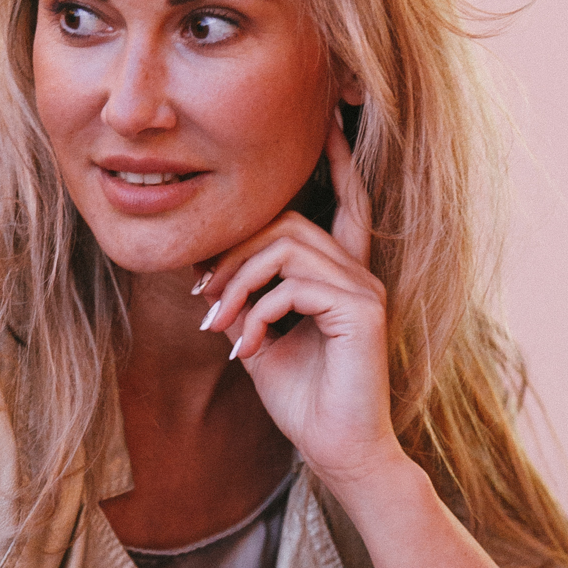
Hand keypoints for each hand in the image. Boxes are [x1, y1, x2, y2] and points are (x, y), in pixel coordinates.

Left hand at [195, 110, 399, 487]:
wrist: (339, 453)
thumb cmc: (303, 401)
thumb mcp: (261, 338)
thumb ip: (247, 296)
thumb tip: (207, 263)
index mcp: (343, 275)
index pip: (345, 202)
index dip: (338, 159)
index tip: (329, 115)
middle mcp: (360, 273)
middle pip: (288, 221)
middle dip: (234, 252)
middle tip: (202, 298)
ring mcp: (365, 288)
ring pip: (286, 245)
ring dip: (238, 282)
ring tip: (218, 325)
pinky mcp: (363, 309)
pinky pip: (294, 283)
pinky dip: (258, 312)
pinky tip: (247, 349)